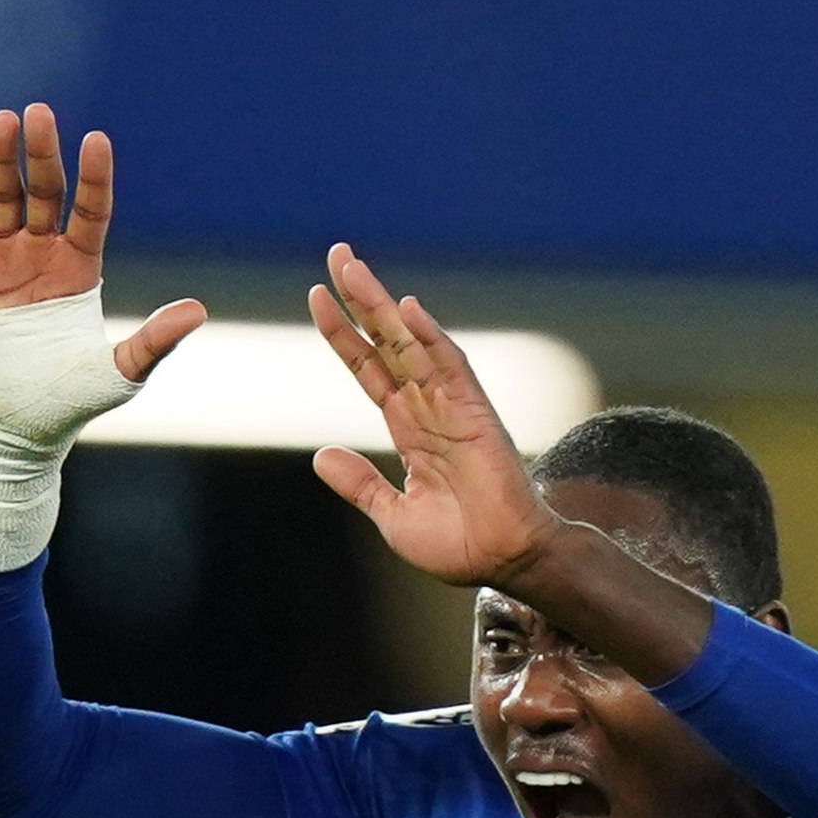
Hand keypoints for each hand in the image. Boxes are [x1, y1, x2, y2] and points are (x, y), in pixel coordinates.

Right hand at [0, 99, 205, 425]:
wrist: (14, 430)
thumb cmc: (70, 404)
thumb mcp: (118, 373)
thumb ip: (154, 340)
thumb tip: (197, 311)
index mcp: (81, 267)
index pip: (91, 210)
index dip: (94, 177)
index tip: (97, 140)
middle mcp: (43, 253)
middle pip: (46, 191)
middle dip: (42, 153)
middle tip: (39, 112)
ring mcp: (3, 259)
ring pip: (3, 198)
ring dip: (2, 159)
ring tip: (3, 119)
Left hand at [300, 243, 554, 589]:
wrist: (502, 563)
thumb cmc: (458, 546)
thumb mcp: (393, 516)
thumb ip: (360, 485)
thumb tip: (321, 456)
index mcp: (409, 429)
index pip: (369, 369)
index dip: (343, 335)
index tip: (316, 297)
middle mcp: (429, 408)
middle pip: (388, 342)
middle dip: (362, 299)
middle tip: (336, 254)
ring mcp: (453, 407)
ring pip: (412, 344)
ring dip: (383, 306)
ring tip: (353, 269)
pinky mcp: (477, 415)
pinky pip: (452, 368)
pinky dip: (432, 338)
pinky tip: (408, 311)